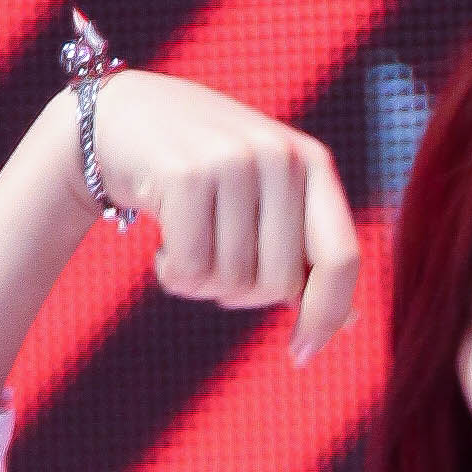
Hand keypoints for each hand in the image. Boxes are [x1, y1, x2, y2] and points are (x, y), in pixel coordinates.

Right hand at [83, 71, 358, 357]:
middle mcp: (280, 155)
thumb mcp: (265, 197)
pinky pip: (189, 271)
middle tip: (214, 260)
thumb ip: (305, 250)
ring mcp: (235, 161)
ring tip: (185, 240)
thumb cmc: (203, 170)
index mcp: (312, 162)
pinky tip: (162, 241)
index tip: (301, 353)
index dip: (326, 315)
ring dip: (200, 282)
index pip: (342, 258)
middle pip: (279, 285)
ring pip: (231, 282)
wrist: (124, 118)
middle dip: (242, 293)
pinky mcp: (187, 174)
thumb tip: (348, 321)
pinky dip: (171, 274)